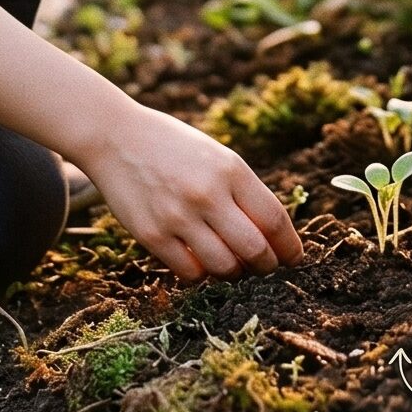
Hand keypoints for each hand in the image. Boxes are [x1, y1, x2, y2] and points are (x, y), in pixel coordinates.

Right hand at [78, 95, 304, 282]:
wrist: (116, 137)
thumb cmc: (174, 147)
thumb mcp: (217, 157)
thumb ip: (243, 192)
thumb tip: (271, 236)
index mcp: (230, 169)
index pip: (274, 219)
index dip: (290, 246)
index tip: (295, 258)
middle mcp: (208, 194)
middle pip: (255, 249)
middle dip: (266, 266)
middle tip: (265, 267)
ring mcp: (178, 216)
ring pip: (224, 268)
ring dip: (234, 273)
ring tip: (232, 265)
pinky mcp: (152, 235)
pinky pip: (190, 273)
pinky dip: (202, 275)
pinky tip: (200, 262)